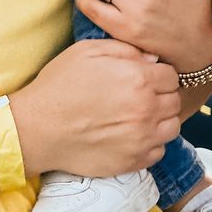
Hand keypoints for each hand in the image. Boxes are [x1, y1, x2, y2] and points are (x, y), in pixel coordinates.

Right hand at [12, 40, 181, 178]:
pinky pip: (159, 151)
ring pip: (172, 127)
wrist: (37, 128)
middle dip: (162, 96)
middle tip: (140, 97)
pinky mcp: (133, 161)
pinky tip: (131, 136)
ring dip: (161, 120)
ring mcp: (142, 138)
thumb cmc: (59, 85)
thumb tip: (152, 59)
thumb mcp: (88, 51)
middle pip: (175, 101)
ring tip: (138, 117)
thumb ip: (125, 49)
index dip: (159, 74)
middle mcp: (147, 109)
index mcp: (139, 78)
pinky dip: (150, 144)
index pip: (172, 75)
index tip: (146, 78)